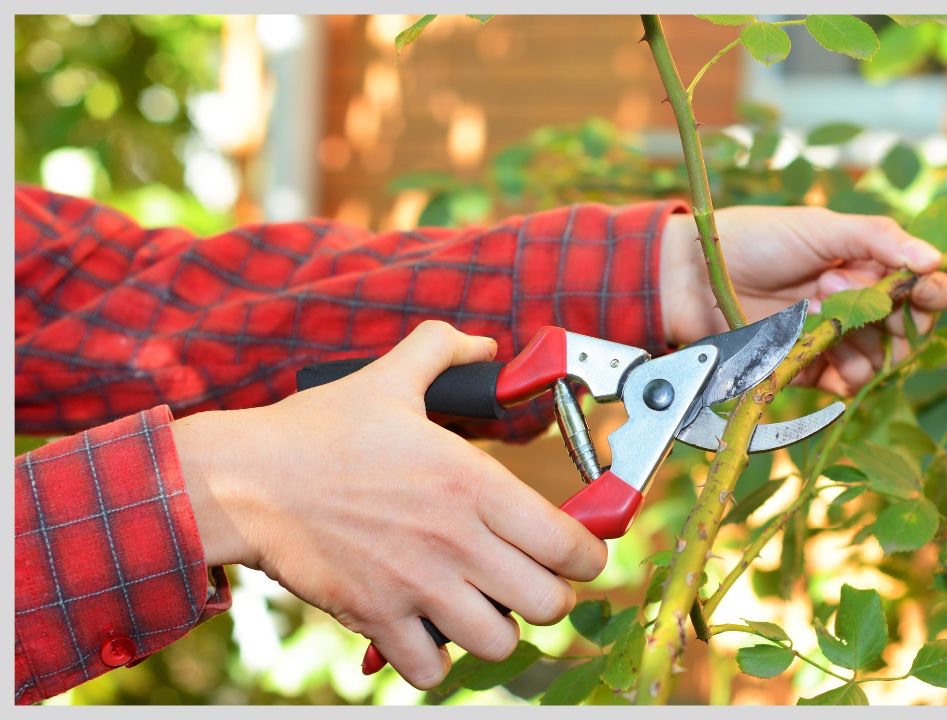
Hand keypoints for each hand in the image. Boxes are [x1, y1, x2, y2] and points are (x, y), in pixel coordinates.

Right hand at [172, 321, 607, 689]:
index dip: (588, 557)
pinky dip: (436, 661)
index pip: (569, 545)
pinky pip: (431, 671)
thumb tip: (483, 344)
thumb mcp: (390, 378)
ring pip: (499, 643)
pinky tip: (429, 632)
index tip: (579, 555)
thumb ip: (442, 350)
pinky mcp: (376, 618)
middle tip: (530, 582)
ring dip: (497, 630)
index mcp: (473, 482)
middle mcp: (457, 540)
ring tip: (482, 609)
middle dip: (549, 597)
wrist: (245, 480)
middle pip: (548, 603)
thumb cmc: (318, 432)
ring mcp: (417, 585)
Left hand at [660, 206, 946, 394]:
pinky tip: (819, 347)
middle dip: (890, 314)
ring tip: (814, 306)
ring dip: (860, 338)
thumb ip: (878, 239)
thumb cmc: (757, 240)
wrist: (696, 276)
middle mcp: (858, 304)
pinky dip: (845, 372)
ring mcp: (835, 339)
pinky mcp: (811, 368)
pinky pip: (848, 382)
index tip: (927, 288)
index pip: (921, 287)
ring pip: (881, 358)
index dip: (931, 291)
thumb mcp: (821, 227)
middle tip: (838, 285)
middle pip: (908, 329)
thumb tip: (935, 259)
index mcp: (867, 265)